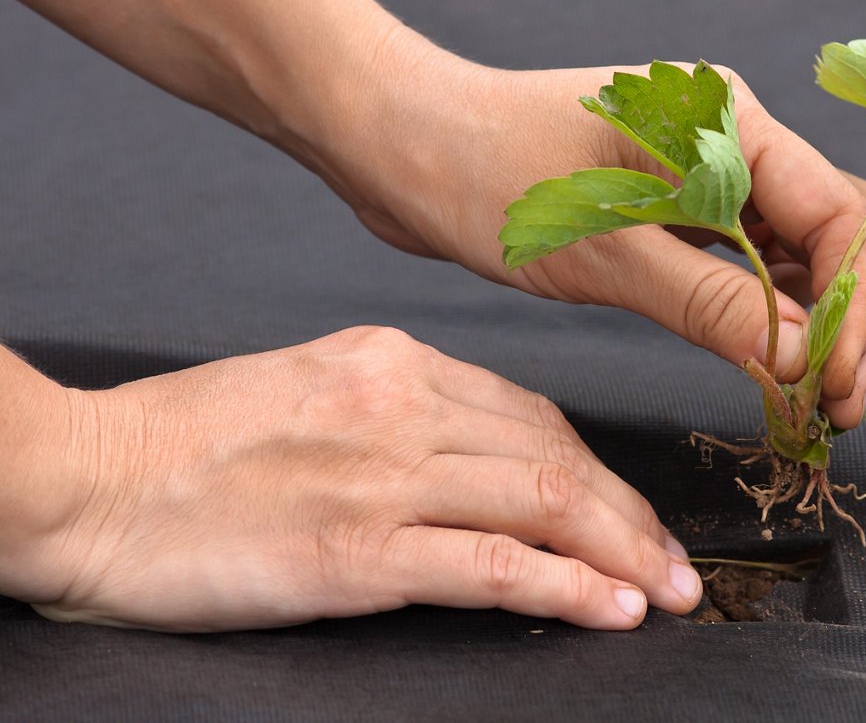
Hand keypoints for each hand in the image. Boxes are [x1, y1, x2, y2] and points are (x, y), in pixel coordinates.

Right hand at [19, 327, 700, 631]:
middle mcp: (403, 404)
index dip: (597, 470)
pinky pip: (491, 564)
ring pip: (543, 500)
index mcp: (393, 362)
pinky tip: (610, 607)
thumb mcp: (308, 393)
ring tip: (668, 592)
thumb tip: (473, 463)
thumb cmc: (185, 445)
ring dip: (622, 553)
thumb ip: (395, 415)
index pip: (531, 412)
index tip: (629, 512)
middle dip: (630, 515)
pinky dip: (565, 585)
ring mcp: (383, 474)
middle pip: (555, 454)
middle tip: (675, 562)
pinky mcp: (355, 548)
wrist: (86, 479)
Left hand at [322, 45, 865, 427]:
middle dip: (849, 318)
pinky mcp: (671, 209)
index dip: (855, 304)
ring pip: (794, 252)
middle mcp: (730, 140)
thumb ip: (710, 301)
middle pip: (833, 231)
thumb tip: (804, 359)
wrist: (402, 148)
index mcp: (727, 121)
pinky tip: (767, 363)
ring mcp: (703, 175)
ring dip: (812, 323)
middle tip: (841, 405)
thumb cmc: (487, 176)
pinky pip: (744, 262)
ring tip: (813, 400)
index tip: (842, 383)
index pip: (837, 212)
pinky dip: (762, 314)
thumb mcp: (604, 249)